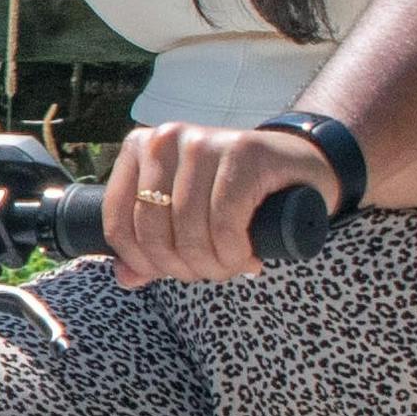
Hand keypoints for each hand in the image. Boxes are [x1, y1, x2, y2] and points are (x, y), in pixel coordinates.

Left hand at [98, 113, 337, 286]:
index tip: (169, 272)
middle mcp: (165, 139)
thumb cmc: (235, 193)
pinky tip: (247, 256)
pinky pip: (224, 221)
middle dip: (181, 266)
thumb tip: (125, 277)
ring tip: (231, 265)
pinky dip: (234, 252)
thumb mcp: (186, 216)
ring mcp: (204, 142)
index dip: (142, 260)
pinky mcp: (243, 152)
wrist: (298, 166)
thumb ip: (151, 244)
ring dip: (212, 264)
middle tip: (208, 272)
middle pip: (152, 229)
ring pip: (188, 229)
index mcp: (140, 149)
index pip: (118, 220)